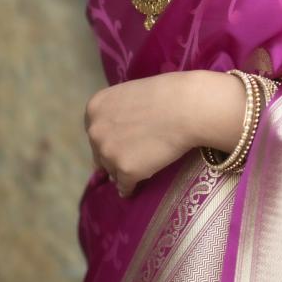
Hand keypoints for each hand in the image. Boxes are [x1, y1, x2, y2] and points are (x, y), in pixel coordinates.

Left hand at [84, 71, 196, 197]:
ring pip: (111, 171)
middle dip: (113, 156)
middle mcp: (95, 131)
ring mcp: (109, 152)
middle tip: (132, 156)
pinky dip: (130, 188)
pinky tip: (136, 187)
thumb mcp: (130, 94)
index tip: (121, 142)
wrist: (187, 108)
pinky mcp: (126, 171)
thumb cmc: (167, 94)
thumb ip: (117, 112)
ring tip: (138, 169)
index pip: (94, 131)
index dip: (109, 138)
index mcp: (95, 108)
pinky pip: (125, 186)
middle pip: (99, 153)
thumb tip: (116, 134)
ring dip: (122, 171)